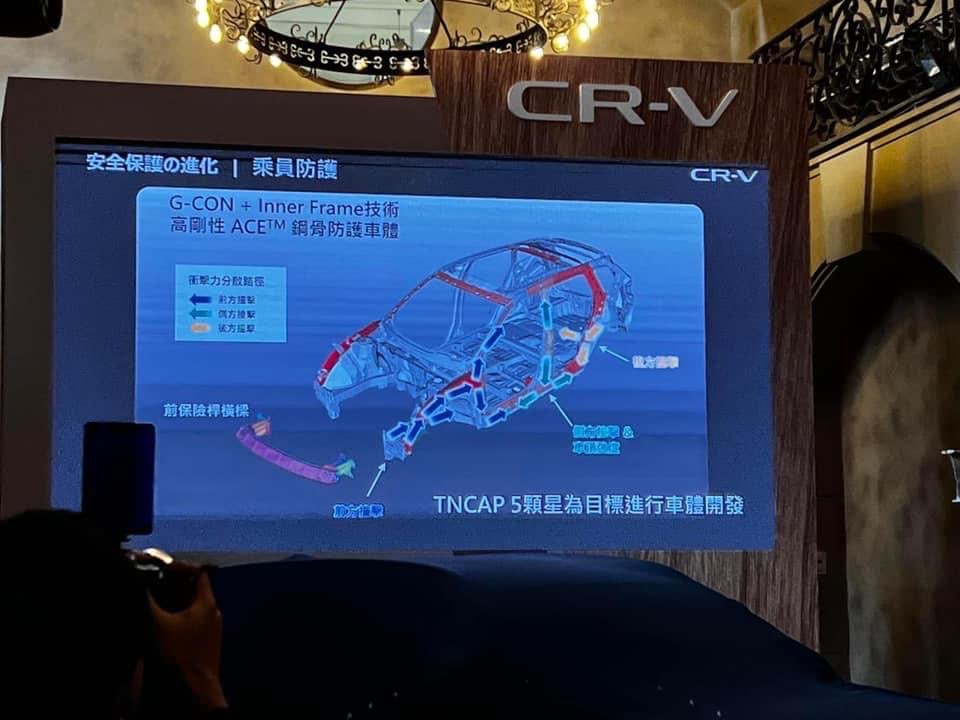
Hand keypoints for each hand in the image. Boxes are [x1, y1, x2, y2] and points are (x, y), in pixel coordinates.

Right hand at [150, 570, 227, 709]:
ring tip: (147, 602)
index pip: (196, 572)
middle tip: (146, 584)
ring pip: (188, 607)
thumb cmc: (177, 658)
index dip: (176, 566)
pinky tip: (156, 625)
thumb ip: (143, 599)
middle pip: (191, 589)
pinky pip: (188, 623)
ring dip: (169, 602)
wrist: (193, 695)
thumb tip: (132, 579)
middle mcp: (212, 613)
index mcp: (206, 603)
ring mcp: (209, 630)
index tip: (155, 568)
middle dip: (169, 585)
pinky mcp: (203, 645)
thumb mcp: (154, 624)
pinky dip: (173, 619)